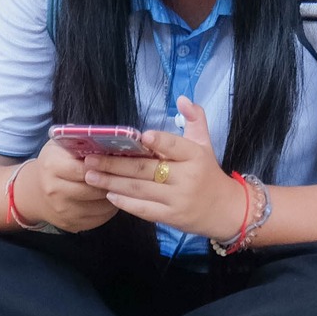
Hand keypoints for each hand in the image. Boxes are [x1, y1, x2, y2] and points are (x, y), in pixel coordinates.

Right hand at [23, 139, 118, 232]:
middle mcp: (54, 191)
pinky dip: (110, 209)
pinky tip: (114, 198)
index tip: (117, 162)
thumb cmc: (55, 163)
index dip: (103, 166)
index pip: (84, 169)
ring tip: (123, 186)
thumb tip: (107, 135)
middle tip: (126, 175)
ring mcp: (62, 211)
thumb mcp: (61, 145)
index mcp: (52, 166)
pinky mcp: (71, 225)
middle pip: (93, 189)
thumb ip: (80, 139)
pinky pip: (99, 219)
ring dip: (115, 196)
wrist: (35, 193)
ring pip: (100, 206)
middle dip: (112, 182)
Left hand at [86, 97, 250, 241]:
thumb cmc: (209, 173)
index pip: (176, 146)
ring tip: (90, 175)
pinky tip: (108, 193)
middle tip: (91, 158)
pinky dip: (125, 202)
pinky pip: (144, 209)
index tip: (141, 136)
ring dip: (112, 181)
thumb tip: (182, 98)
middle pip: (146, 169)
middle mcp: (187, 177)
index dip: (160, 141)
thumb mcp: (206, 144)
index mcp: (196, 156)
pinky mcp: (171, 217)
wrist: (226, 210)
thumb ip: (195, 119)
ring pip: (140, 189)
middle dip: (116, 163)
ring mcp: (178, 199)